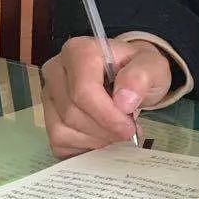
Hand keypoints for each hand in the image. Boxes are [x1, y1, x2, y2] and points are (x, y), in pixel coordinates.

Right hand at [41, 37, 172, 157]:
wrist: (130, 79)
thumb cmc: (138, 71)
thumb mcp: (152, 66)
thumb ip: (142, 76)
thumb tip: (124, 101)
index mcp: (78, 51)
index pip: (83, 90)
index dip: (107, 115)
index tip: (129, 127)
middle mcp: (55, 70)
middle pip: (72, 112)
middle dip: (104, 129)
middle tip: (127, 131)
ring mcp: (48, 95)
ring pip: (62, 129)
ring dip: (95, 139)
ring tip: (116, 133)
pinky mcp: (47, 117)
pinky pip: (58, 142)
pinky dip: (84, 146)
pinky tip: (102, 138)